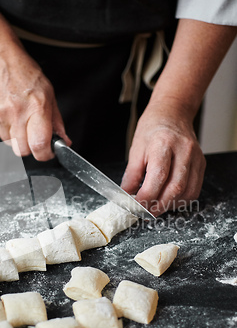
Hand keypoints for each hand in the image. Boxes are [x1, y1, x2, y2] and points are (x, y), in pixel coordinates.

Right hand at [0, 42, 70, 159]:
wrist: (0, 60)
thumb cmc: (26, 76)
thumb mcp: (49, 95)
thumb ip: (56, 122)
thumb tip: (64, 142)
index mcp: (36, 107)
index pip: (39, 145)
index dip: (44, 154)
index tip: (46, 152)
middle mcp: (16, 112)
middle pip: (22, 150)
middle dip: (29, 147)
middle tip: (31, 134)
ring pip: (8, 143)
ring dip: (15, 136)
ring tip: (16, 117)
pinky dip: (1, 129)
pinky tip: (5, 114)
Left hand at [121, 101, 205, 215]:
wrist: (172, 114)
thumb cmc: (152, 129)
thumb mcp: (136, 149)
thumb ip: (131, 175)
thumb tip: (126, 196)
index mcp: (163, 144)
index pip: (157, 177)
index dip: (146, 197)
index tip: (136, 205)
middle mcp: (183, 151)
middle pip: (175, 188)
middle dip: (159, 206)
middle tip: (146, 212)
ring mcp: (195, 158)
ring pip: (187, 192)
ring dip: (171, 205)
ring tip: (156, 207)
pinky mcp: (201, 164)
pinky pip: (194, 189)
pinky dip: (181, 200)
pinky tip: (169, 200)